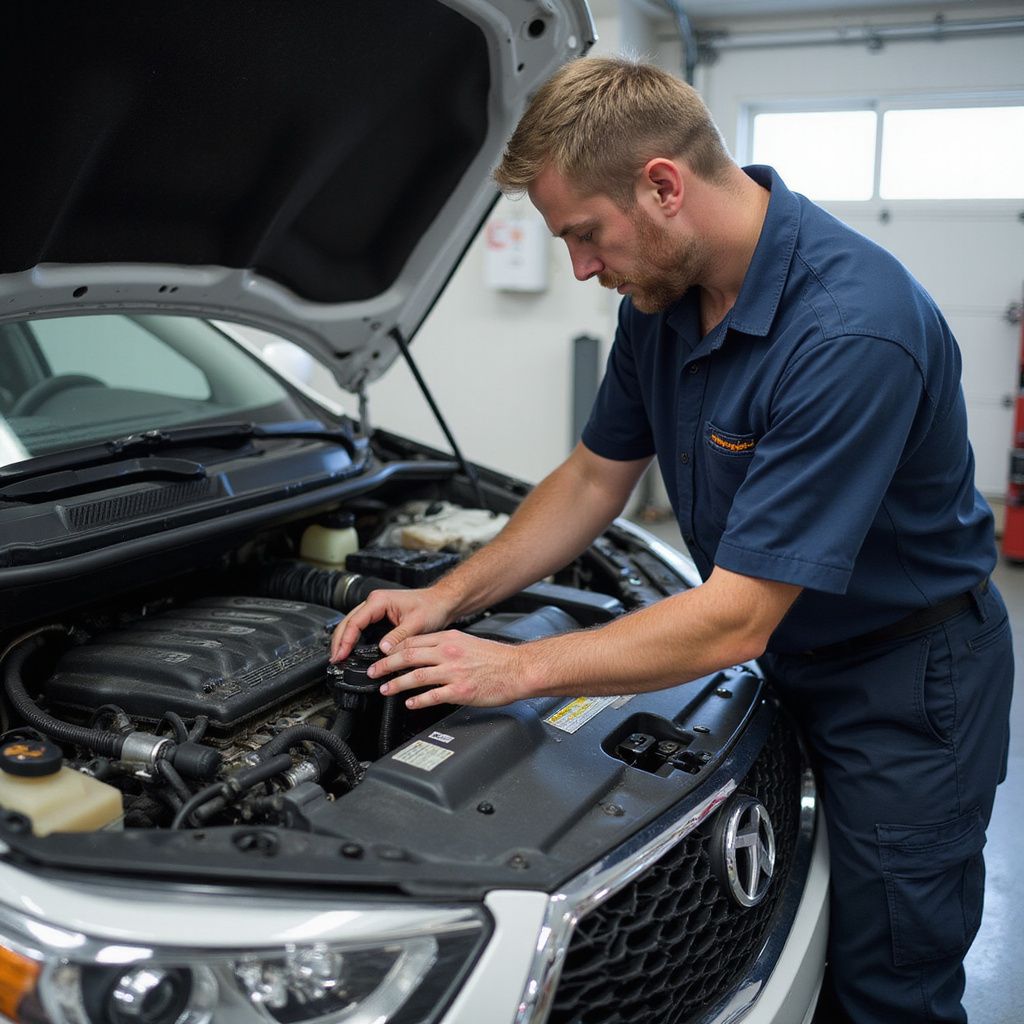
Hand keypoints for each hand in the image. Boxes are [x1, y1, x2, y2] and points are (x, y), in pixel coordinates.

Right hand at [329, 586, 454, 662]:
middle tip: (335, 660)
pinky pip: (361, 626)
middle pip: (348, 622)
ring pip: (352, 624)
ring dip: (344, 640)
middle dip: (339, 641)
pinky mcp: (380, 615)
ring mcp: (376, 608)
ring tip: (339, 657)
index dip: (345, 640)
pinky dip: (353, 638)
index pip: (355, 622)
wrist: (442, 601)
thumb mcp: (416, 624)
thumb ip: (398, 637)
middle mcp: (374, 602)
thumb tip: (383, 650)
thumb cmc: (432, 607)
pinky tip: (351, 650)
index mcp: (379, 601)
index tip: (341, 655)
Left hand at [367, 631, 528, 708]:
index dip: (393, 649)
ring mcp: (453, 672)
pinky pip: (432, 696)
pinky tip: (410, 703)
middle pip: (408, 656)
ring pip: (416, 676)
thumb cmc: (496, 658)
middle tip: (373, 672)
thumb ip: (446, 646)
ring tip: (385, 689)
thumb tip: (426, 652)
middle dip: (386, 665)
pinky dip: (418, 700)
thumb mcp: (467, 642)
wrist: (518, 669)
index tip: (382, 655)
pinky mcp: (460, 691)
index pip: (413, 641)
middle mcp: (449, 653)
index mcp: (449, 639)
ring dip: (396, 684)